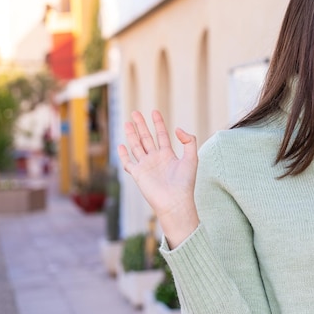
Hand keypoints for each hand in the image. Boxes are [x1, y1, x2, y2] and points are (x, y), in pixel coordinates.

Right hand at [118, 110, 198, 246]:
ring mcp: (146, 166)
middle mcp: (156, 159)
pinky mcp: (138, 175)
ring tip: (127, 122)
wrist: (175, 201)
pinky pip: (128, 162)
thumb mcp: (192, 158)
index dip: (158, 123)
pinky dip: (123, 154)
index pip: (161, 135)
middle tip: (135, 113)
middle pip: (146, 138)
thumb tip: (177, 129)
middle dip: (141, 125)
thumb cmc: (185, 183)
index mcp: (168, 155)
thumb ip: (189, 141)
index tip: (154, 112)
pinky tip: (120, 145)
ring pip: (136, 147)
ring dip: (131, 135)